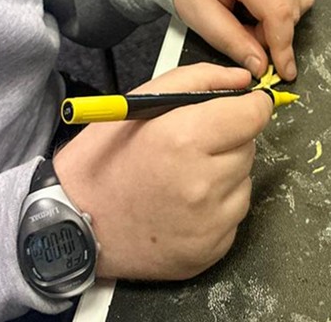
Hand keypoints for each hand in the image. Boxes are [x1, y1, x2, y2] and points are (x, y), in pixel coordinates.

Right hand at [54, 63, 272, 280]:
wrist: (77, 222)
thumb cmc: (105, 157)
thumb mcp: (141, 101)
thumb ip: (199, 80)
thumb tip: (244, 80)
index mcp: (184, 138)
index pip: (253, 115)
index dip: (249, 106)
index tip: (240, 106)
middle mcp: (203, 182)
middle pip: (249, 146)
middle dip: (229, 138)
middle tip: (191, 144)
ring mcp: (209, 222)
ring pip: (244, 180)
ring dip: (224, 172)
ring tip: (183, 174)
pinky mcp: (211, 250)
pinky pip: (235, 215)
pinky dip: (218, 205)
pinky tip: (185, 203)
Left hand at [172, 0, 313, 80]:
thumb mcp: (198, 14)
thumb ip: (231, 41)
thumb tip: (261, 65)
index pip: (277, 8)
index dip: (283, 44)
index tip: (284, 71)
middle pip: (292, 5)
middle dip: (275, 33)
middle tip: (246, 32)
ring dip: (283, 17)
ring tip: (253, 16)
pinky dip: (288, 3)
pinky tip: (263, 4)